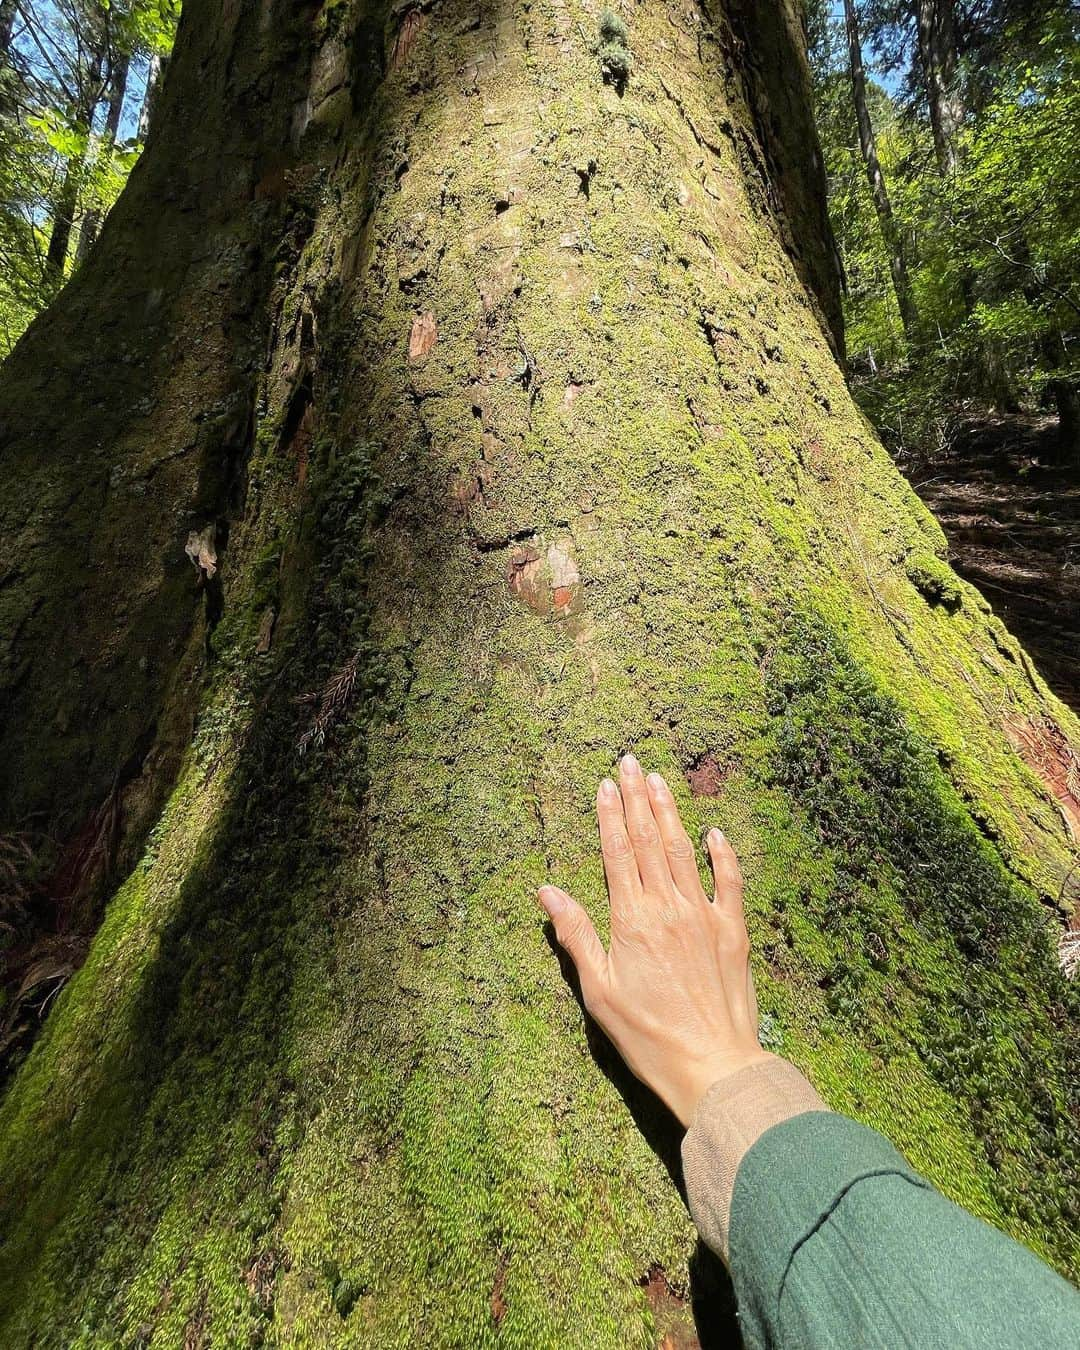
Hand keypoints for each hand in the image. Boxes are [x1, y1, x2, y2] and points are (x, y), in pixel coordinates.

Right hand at [539, 754, 771, 1125]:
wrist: (713, 1067)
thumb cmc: (648, 1037)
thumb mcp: (598, 992)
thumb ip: (576, 934)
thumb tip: (546, 890)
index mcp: (631, 920)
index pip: (618, 853)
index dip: (609, 815)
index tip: (604, 783)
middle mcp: (668, 908)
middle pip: (650, 840)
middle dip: (637, 798)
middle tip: (631, 761)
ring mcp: (705, 916)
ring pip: (685, 851)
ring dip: (671, 812)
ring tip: (660, 780)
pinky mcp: (734, 932)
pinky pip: (730, 881)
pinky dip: (723, 853)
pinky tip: (714, 831)